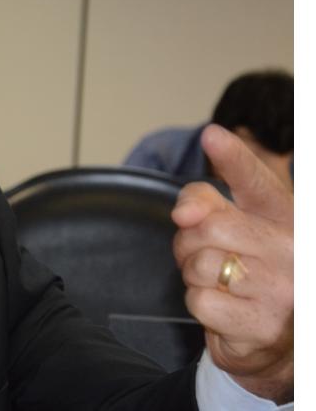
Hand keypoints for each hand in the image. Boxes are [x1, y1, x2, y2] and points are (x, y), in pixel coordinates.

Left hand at [172, 124, 292, 401]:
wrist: (278, 339)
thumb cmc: (252, 274)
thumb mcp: (235, 231)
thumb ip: (207, 206)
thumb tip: (185, 213)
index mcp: (285, 217)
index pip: (257, 181)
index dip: (232, 157)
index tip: (211, 136)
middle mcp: (290, 249)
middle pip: (209, 227)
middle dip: (190, 244)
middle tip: (205, 257)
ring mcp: (281, 288)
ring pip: (200, 265)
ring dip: (194, 277)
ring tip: (220, 285)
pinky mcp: (263, 325)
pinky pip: (200, 301)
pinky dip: (201, 306)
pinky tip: (225, 311)